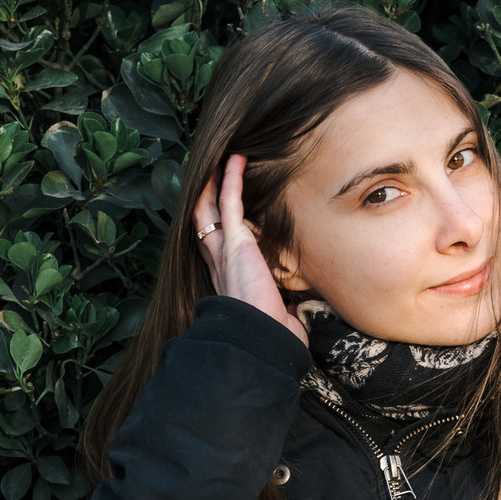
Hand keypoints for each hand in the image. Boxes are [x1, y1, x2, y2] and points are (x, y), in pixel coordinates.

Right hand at [195, 153, 309, 348]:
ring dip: (215, 182)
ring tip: (222, 160)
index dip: (214, 225)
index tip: (220, 208)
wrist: (262, 339)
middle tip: (211, 175)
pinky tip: (236, 160)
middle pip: (205, 222)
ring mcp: (225, 250)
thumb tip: (295, 312)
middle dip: (207, 197)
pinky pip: (230, 202)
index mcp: (228, 279)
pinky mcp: (236, 242)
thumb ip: (282, 309)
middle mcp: (220, 262)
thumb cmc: (270, 334)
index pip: (216, 245)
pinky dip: (231, 179)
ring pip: (211, 208)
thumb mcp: (279, 317)